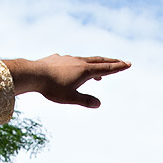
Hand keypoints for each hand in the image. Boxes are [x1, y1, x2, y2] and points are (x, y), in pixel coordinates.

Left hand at [6, 55, 130, 108]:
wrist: (33, 74)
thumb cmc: (52, 88)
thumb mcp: (70, 98)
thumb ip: (85, 100)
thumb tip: (99, 104)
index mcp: (85, 71)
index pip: (106, 69)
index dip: (118, 67)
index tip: (128, 64)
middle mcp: (79, 61)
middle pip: (99, 61)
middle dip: (111, 62)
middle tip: (121, 62)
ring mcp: (68, 58)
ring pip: (86, 60)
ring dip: (95, 66)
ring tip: (99, 75)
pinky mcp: (58, 58)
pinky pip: (72, 61)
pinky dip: (79, 66)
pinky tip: (73, 71)